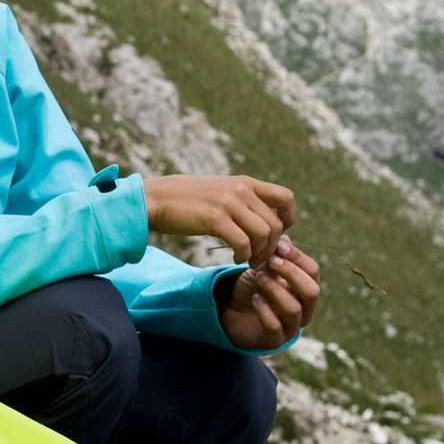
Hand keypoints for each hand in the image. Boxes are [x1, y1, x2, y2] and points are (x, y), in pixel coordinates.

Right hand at [142, 174, 295, 267]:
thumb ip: (242, 202)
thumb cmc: (186, 201)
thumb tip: (264, 223)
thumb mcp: (220, 193)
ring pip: (264, 234)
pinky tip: (235, 257)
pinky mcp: (215, 218)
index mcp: (245, 182)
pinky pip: (243, 242)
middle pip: (276, 224)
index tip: (275, 235)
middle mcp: (241, 189)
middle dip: (272, 247)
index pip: (286, 198)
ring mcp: (228, 202)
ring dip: (259, 254)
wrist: (156, 198)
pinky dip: (243, 255)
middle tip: (260, 259)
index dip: (288, 220)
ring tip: (247, 260)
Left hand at [220, 235, 319, 349]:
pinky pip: (275, 327)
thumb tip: (284, 237)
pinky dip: (264, 310)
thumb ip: (275, 256)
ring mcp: (290, 328)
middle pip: (312, 291)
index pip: (313, 272)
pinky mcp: (274, 341)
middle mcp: (304, 310)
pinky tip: (254, 298)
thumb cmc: (253, 289)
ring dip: (275, 289)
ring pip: (293, 309)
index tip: (278, 245)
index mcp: (304, 290)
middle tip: (270, 261)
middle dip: (291, 273)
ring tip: (258, 277)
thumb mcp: (263, 269)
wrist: (232, 314)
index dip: (298, 257)